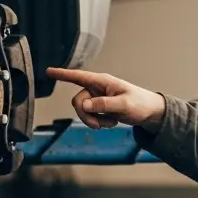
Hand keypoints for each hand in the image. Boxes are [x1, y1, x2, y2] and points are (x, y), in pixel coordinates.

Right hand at [46, 67, 167, 131]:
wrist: (149, 112)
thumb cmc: (140, 103)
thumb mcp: (123, 105)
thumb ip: (103, 104)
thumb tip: (84, 105)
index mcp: (102, 81)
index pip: (78, 76)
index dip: (62, 74)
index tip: (48, 71)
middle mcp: (97, 88)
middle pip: (78, 102)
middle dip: (86, 116)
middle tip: (99, 126)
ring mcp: (98, 98)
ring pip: (83, 111)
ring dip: (95, 121)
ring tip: (111, 123)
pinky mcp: (100, 107)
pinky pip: (91, 117)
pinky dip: (100, 122)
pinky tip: (112, 122)